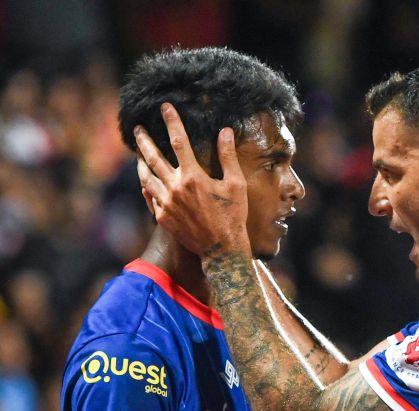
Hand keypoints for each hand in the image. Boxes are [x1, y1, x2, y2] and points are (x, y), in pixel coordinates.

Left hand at [133, 102, 251, 258]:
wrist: (221, 251)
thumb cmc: (233, 217)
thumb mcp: (236, 185)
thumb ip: (228, 157)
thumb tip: (225, 132)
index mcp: (193, 176)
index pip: (179, 141)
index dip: (172, 122)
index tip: (165, 107)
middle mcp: (174, 187)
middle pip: (153, 157)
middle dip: (144, 140)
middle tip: (137, 129)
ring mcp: (165, 203)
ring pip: (146, 177)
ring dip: (141, 163)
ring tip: (138, 154)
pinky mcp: (162, 217)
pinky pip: (149, 197)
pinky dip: (146, 186)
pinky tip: (145, 182)